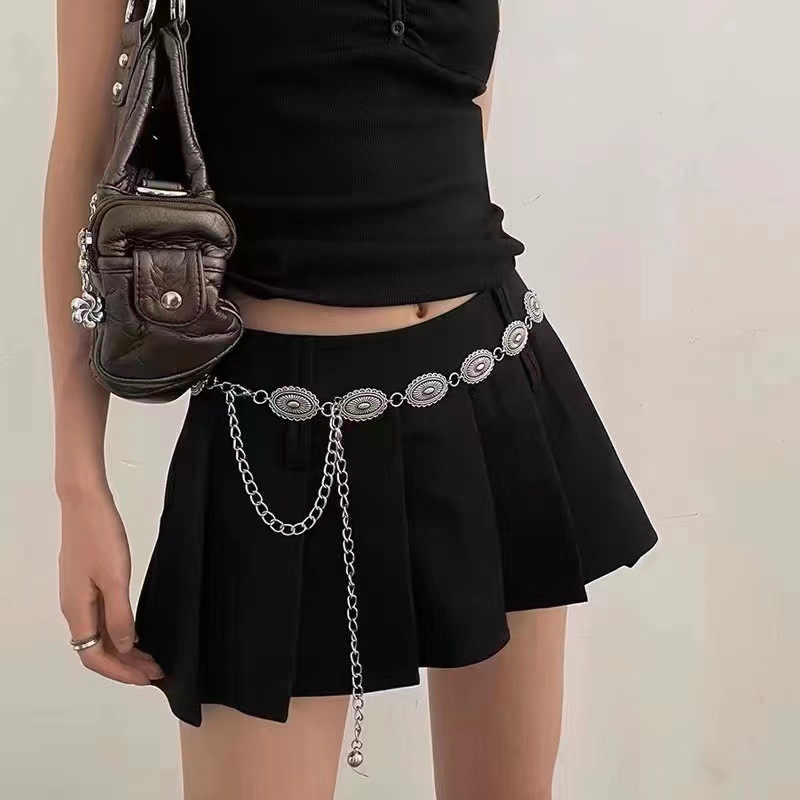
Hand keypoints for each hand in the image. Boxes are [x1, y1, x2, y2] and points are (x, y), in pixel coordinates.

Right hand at [59, 489, 162, 684]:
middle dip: (126, 666)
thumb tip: (125, 647)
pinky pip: (101, 618)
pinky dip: (119, 630)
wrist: (85, 502)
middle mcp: (74, 608)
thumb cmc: (99, 535)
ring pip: (100, 635)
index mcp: (77, 610)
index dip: (121, 672)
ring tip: (150, 658)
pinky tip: (136, 631)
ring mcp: (79, 595)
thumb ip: (120, 616)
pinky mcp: (86, 583)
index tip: (147, 678)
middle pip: (97, 650)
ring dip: (124, 650)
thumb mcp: (115, 578)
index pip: (95, 657)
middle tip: (155, 672)